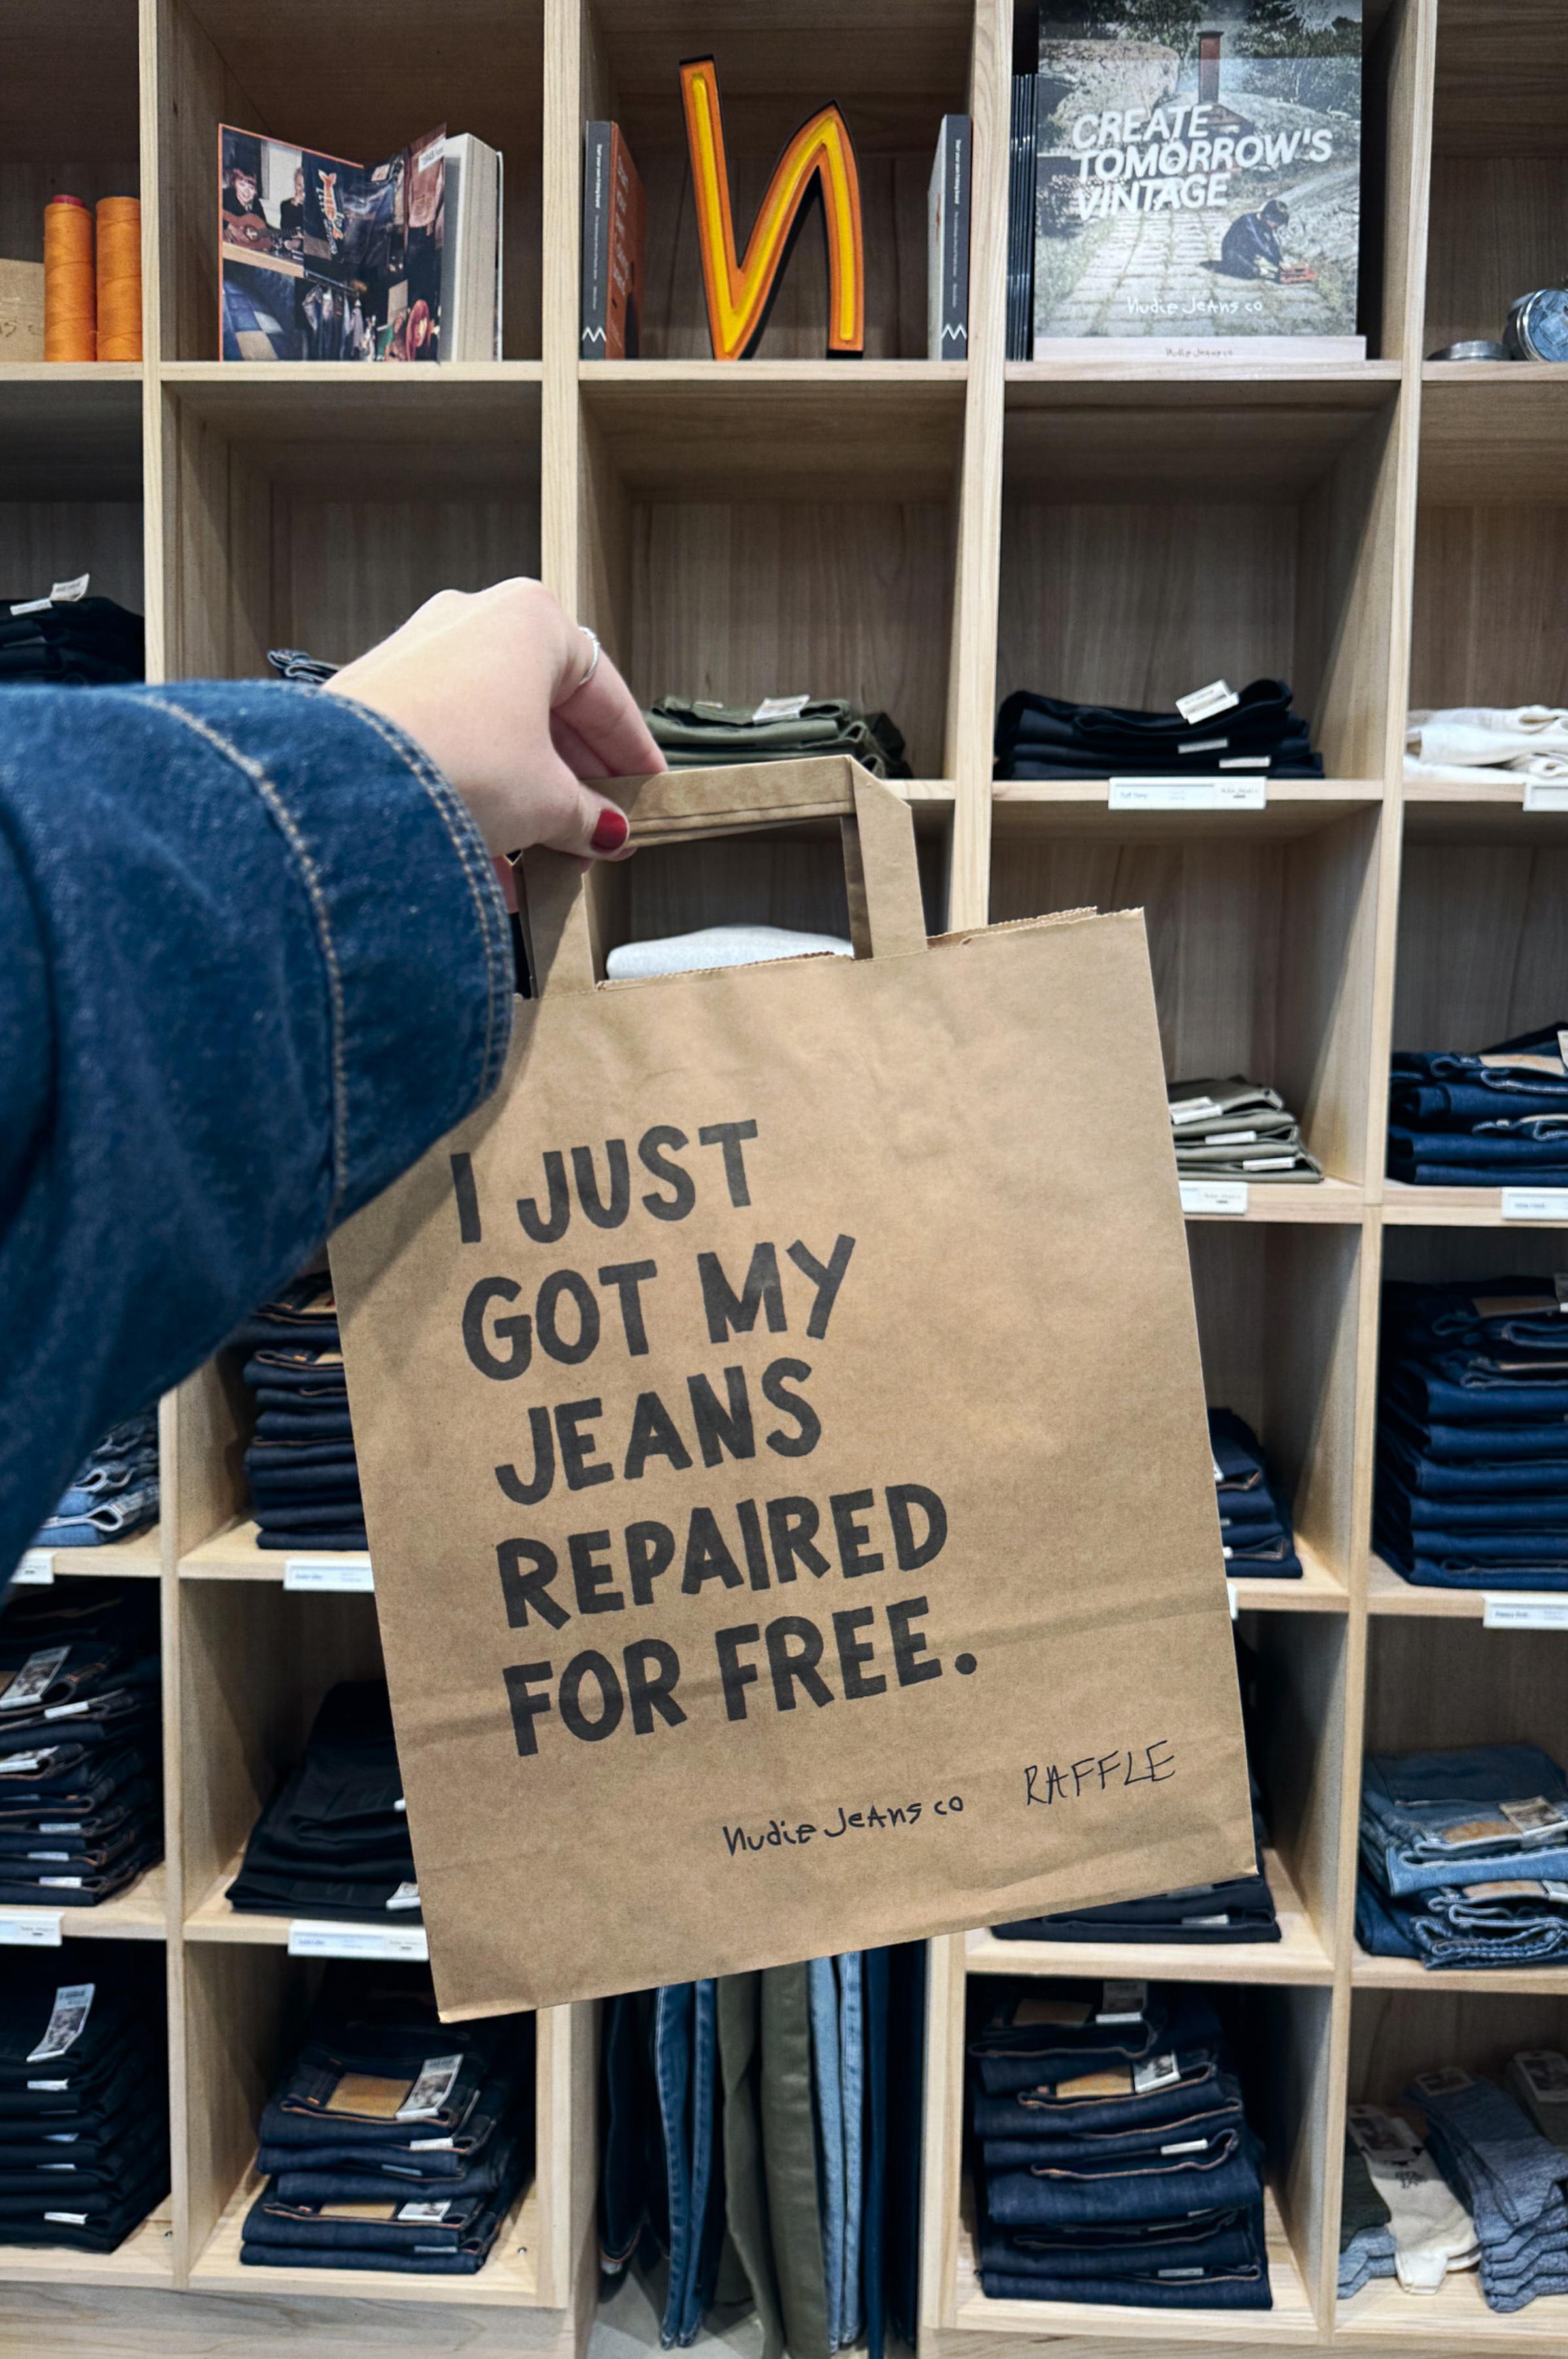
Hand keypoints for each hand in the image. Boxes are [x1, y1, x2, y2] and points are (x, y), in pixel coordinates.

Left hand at [325, 578, 660, 861]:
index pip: (604, 693)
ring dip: (524, 801)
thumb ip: (588, 816)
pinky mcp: (377, 699)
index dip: (632, 752)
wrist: (342, 788)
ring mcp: (418, 656)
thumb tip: (608, 832)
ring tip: (545, 861)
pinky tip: (488, 865)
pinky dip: (474, 800)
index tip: (651, 792)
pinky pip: (447, 750)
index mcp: (530, 620)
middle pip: (546, 712)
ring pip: (494, 736)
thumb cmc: (457, 765)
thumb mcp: (548, 801)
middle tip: (600, 831)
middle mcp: (471, 622)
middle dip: (574, 782)